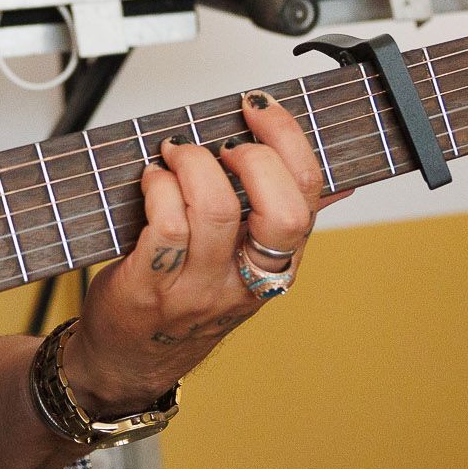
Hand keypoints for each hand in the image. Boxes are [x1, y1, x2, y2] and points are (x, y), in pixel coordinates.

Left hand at [61, 95, 338, 414]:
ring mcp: (200, 288)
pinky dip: (157, 187)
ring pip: (216, 210)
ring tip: (177, 155)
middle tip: (223, 142)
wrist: (129, 358)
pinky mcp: (152, 287)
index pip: (309, 198)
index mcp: (277, 266)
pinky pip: (165, 226)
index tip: (260, 110)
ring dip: (194, 164)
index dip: (289, 141)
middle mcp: (245, 280)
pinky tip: (152, 180)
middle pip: (282, 212)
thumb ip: (280, 223)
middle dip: (254, 156)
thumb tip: (337, 184)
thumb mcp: (245, 268)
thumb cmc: (183, 303)